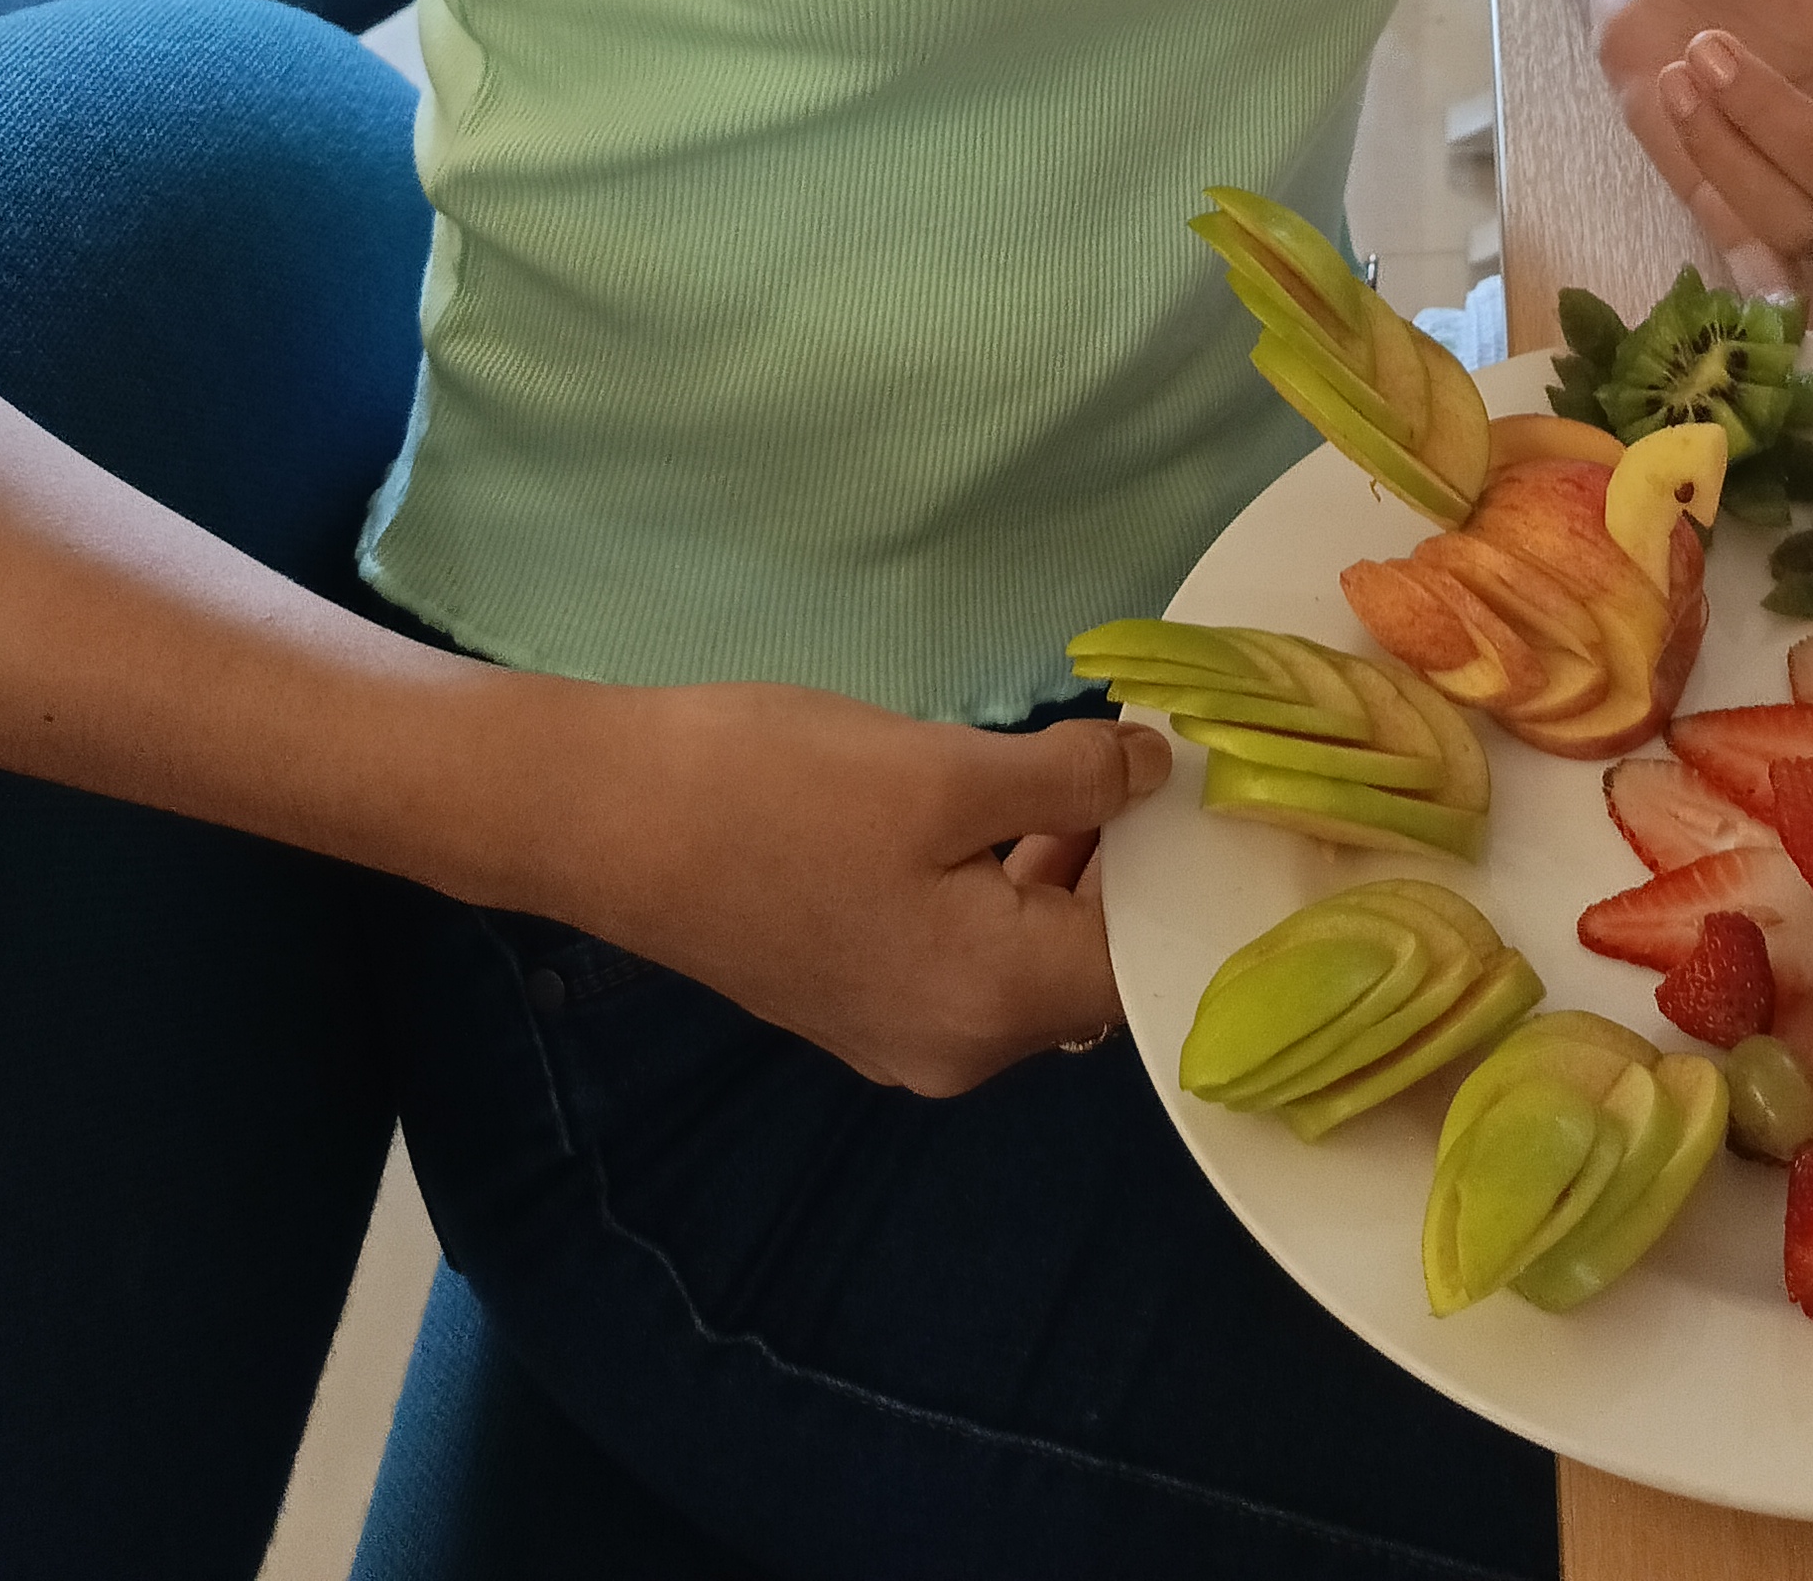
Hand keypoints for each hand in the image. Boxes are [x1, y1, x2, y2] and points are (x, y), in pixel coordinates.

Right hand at [561, 679, 1169, 1094]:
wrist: (607, 816)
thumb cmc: (779, 791)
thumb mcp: (945, 769)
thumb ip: (1069, 781)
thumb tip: (1155, 771)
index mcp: (993, 1009)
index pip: (1142, 962)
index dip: (1182, 870)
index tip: (1205, 781)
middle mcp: (958, 1053)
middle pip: (1090, 970)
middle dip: (1129, 868)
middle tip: (1156, 759)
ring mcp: (901, 1035)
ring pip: (1029, 959)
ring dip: (1067, 872)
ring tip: (1093, 769)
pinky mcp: (858, 999)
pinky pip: (971, 956)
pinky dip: (1005, 888)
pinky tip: (1012, 807)